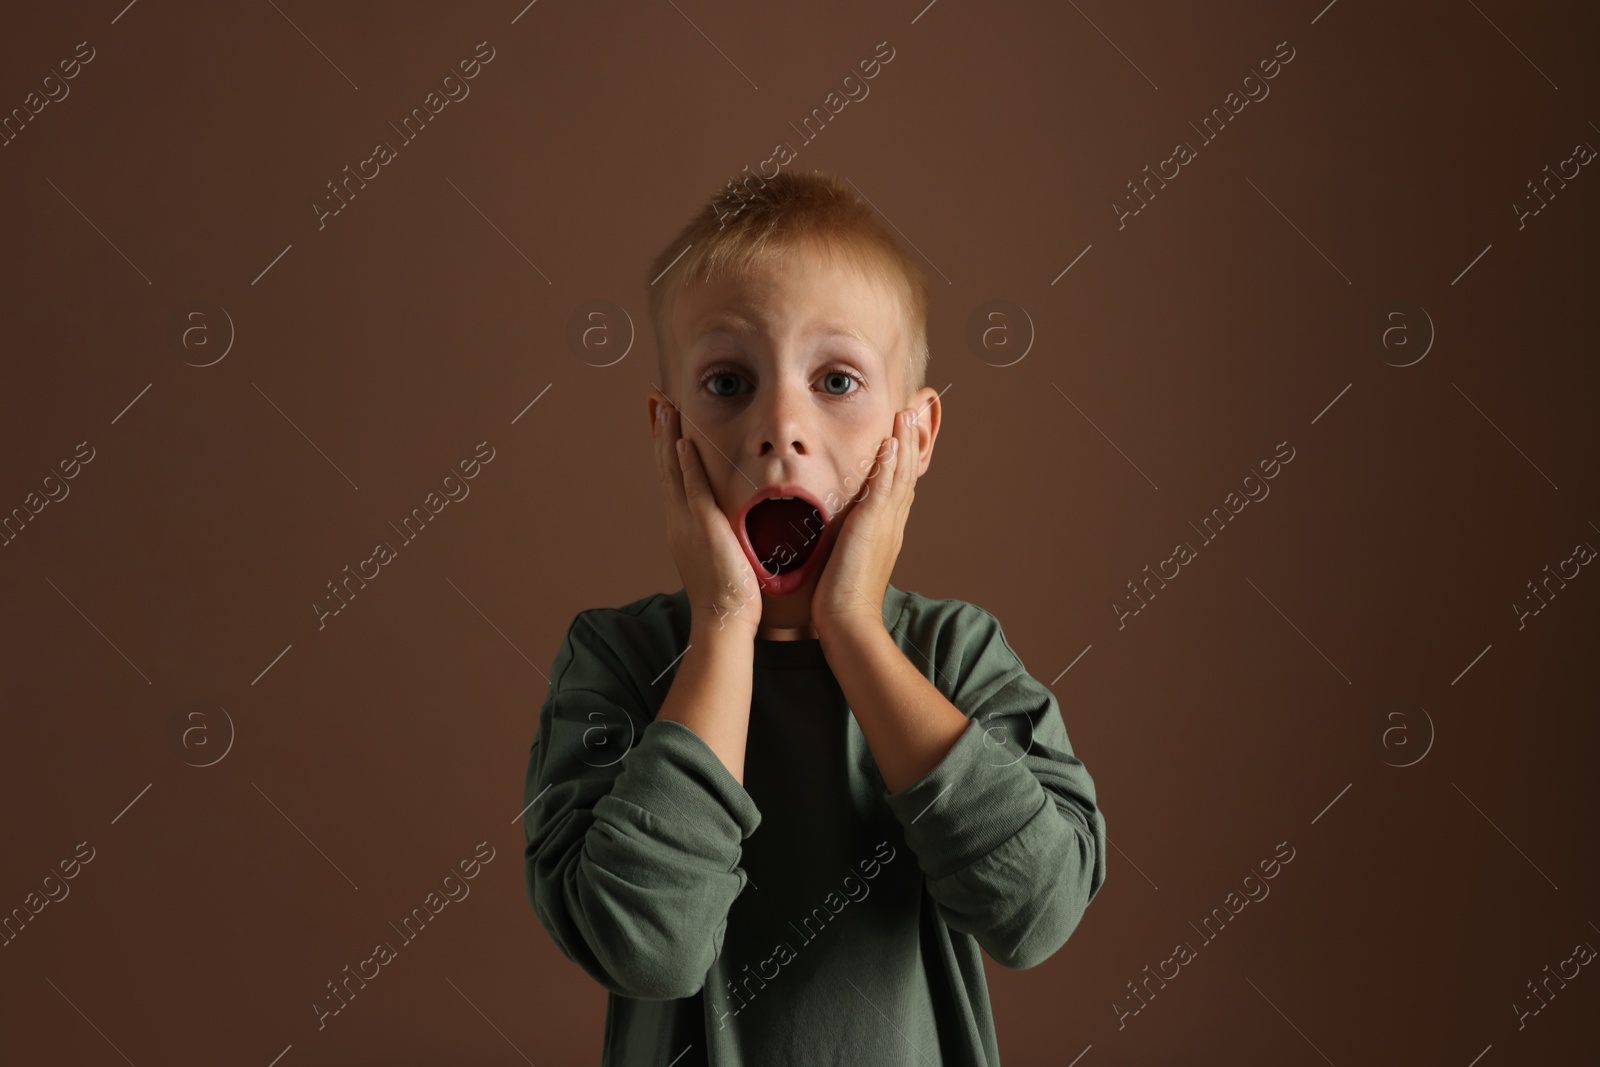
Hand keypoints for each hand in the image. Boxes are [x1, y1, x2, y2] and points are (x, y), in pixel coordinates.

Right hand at [648, 389, 761, 637]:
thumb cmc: (727, 593)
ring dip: (668, 436)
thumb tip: (727, 520)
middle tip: (654, 399)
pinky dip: (687, 463)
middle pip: (664, 464)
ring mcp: (686, 520)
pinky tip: (685, 441)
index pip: (670, 474)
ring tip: (664, 406)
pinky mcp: (703, 526)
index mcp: (680, 523)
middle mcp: (677, 517)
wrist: (722, 617)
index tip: (662, 419)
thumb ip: (718, 531)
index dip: (665, 445)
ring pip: (672, 469)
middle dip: (659, 429)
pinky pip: (693, 488)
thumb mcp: (717, 553)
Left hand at [812, 407, 920, 640]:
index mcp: (886, 531)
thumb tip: (839, 528)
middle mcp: (892, 524)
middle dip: (910, 442)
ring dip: (905, 443)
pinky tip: (891, 442)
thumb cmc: (839, 597)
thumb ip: (847, 538)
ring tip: (907, 414)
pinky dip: (890, 463)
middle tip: (914, 413)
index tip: (903, 435)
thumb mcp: (846, 559)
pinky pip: (885, 488)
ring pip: (900, 475)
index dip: (903, 460)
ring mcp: (886, 524)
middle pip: (906, 475)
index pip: (898, 488)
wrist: (847, 620)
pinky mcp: (873, 527)